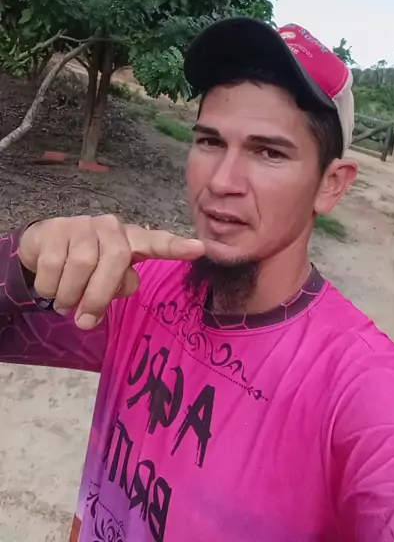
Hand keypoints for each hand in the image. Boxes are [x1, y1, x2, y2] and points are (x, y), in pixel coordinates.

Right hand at [19, 215, 203, 329]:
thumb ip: (114, 289)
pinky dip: (50, 287)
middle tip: (85, 320)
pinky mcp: (55, 228)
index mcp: (131, 241)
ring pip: (83, 265)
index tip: (199, 249)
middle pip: (116, 260)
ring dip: (71, 295)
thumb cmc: (84, 268)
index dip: (176, 247)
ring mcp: (83, 225)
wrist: (42, 248)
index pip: (157, 242)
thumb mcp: (105, 281)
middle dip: (100, 295)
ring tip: (65, 303)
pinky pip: (55, 266)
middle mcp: (111, 227)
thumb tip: (101, 306)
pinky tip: (50, 287)